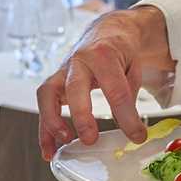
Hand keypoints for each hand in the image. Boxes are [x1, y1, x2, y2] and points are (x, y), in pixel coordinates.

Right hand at [35, 5, 174, 158]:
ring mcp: (63, 70)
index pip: (115, 89)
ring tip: (58, 148)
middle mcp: (79, 60)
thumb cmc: (120, 52)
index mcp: (104, 54)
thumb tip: (130, 130)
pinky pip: (44, 104)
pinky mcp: (55, 81)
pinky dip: (44, 128)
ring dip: (51, 122)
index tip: (137, 136)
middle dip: (81, 116)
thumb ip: (129, 97)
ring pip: (47, 94)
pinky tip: (49, 149)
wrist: (106, 31)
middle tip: (89, 139)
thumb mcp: (133, 70)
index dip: (126, 116)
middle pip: (75, 88)